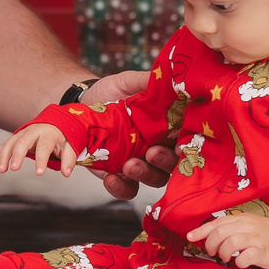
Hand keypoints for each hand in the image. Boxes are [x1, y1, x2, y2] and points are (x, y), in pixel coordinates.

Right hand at [0, 121, 79, 176]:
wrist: (55, 122)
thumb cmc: (63, 136)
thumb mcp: (70, 146)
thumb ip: (68, 159)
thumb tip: (66, 173)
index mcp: (48, 133)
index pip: (44, 146)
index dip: (41, 159)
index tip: (39, 172)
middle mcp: (33, 131)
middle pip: (23, 141)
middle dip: (17, 155)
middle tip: (14, 168)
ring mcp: (22, 133)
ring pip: (10, 143)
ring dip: (3, 156)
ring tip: (1, 170)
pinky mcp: (15, 138)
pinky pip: (3, 146)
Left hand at [78, 70, 176, 199]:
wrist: (82, 103)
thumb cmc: (112, 92)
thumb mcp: (130, 82)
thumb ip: (149, 82)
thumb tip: (171, 79)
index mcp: (166, 128)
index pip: (184, 141)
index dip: (185, 146)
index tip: (178, 144)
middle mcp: (158, 148)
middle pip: (173, 165)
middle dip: (164, 162)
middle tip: (151, 153)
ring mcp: (140, 164)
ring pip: (153, 179)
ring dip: (144, 175)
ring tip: (129, 165)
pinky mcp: (119, 176)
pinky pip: (127, 190)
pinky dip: (120, 188)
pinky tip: (111, 178)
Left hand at [189, 209, 268, 268]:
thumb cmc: (264, 234)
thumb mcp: (246, 225)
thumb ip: (230, 228)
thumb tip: (208, 236)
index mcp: (240, 218)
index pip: (217, 222)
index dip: (201, 231)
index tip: (190, 237)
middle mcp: (247, 226)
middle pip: (221, 232)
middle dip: (211, 244)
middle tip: (214, 252)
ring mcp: (256, 238)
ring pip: (231, 242)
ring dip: (224, 253)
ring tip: (226, 258)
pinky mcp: (264, 251)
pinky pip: (247, 256)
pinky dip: (239, 261)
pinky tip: (240, 263)